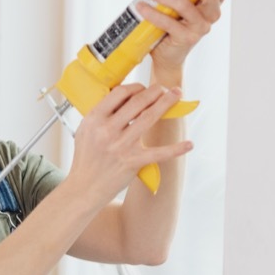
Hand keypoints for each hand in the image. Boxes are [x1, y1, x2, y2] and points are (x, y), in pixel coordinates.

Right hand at [65, 83, 194, 206]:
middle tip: (164, 88)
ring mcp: (121, 146)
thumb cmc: (86, 158)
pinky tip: (189, 144)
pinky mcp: (132, 162)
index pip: (119, 93)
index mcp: (94, 119)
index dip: (135, 87)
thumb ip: (101, 113)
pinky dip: (176, 149)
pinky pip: (158, 153)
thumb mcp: (85, 130)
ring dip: (166, 103)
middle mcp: (107, 130)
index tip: (143, 88)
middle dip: (155, 91)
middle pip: (137, 102)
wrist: (84, 187)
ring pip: (149, 118)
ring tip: (176, 94)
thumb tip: (122, 98)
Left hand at [137, 0, 231, 74]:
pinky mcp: (187, 37)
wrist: (168, 53)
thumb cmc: (174, 23)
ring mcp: (201, 27)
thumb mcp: (182, 3)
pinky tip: (142, 6)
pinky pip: (169, 22)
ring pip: (184, 4)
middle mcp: (211, 14)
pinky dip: (153, 12)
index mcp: (212, 2)